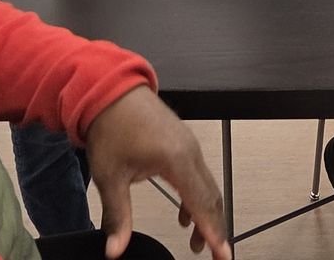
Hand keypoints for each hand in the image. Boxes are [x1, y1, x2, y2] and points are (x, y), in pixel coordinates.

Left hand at [85, 88, 229, 259]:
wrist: (110, 90)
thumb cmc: (111, 126)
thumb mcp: (110, 177)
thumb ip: (117, 216)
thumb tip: (116, 248)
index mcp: (176, 160)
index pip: (201, 204)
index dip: (213, 233)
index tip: (223, 254)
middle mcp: (190, 152)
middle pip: (212, 198)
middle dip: (214, 229)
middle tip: (214, 255)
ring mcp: (189, 145)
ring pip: (208, 186)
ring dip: (205, 214)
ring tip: (195, 242)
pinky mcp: (184, 143)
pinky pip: (199, 175)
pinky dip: (197, 197)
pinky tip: (183, 214)